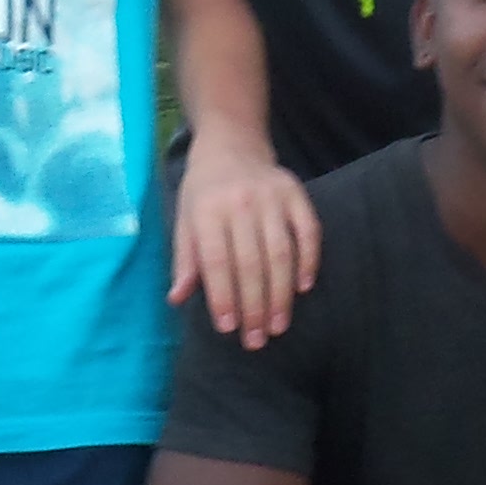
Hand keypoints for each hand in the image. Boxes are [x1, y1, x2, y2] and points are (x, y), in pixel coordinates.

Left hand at [171, 133, 321, 345]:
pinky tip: (303, 288)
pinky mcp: (296, 193)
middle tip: (256, 340)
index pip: (216, 261)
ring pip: (281, 252)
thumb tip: (177, 299)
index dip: (223, 296)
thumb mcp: (185, 220)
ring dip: (281, 294)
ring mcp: (272, 197)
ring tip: (277, 326)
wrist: (232, 144)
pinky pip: (308, 230)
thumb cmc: (204, 192)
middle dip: (254, 306)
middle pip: (250, 263)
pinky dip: (308, 260)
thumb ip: (185, 260)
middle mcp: (240, 203)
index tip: (228, 329)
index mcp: (207, 211)